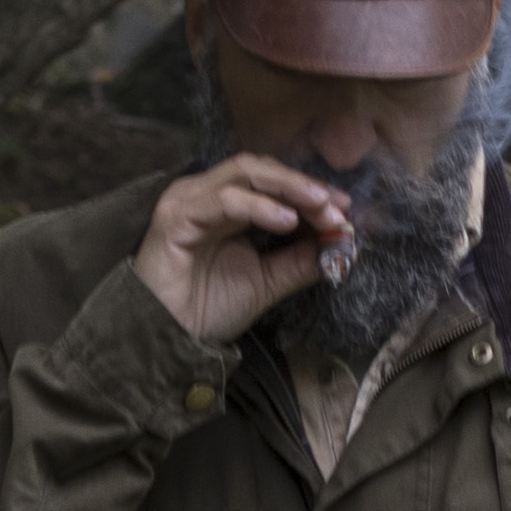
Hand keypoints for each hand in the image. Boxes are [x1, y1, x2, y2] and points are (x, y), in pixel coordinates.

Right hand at [132, 153, 352, 341]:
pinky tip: (286, 221)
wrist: (166, 340)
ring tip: (320, 209)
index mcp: (227, 206)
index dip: (311, 193)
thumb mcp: (265, 283)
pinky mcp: (176, 214)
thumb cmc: (206, 311)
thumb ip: (299, 261)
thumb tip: (340, 243)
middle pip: (262, 170)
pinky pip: (224, 200)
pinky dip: (258, 206)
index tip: (345, 211)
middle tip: (337, 207)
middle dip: (304, 187)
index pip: (273, 184)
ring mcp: (190, 199)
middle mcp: (207, 194)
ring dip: (288, 189)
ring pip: (245, 174)